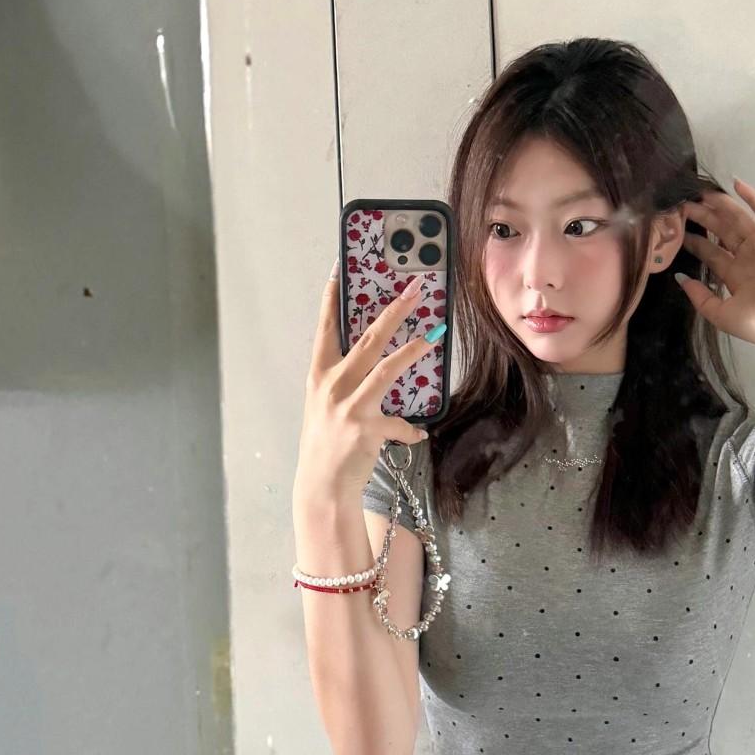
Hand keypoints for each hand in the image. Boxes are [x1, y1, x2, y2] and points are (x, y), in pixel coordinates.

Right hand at [296, 262, 432, 503]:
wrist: (321, 484)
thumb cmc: (325, 442)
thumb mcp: (325, 404)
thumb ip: (344, 379)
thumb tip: (373, 357)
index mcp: (319, 374)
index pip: (325, 328)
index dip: (332, 300)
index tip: (339, 270)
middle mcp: (332, 385)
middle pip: (367, 339)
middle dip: (394, 311)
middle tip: (415, 290)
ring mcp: (348, 406)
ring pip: (386, 369)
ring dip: (413, 350)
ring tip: (434, 335)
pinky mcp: (365, 429)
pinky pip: (399, 424)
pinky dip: (411, 429)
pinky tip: (418, 434)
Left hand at [676, 177, 754, 350]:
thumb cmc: (752, 321)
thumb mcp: (717, 312)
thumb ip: (698, 295)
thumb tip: (680, 278)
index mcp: (735, 276)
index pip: (711, 253)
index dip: (694, 241)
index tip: (677, 230)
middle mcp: (746, 258)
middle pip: (721, 232)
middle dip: (704, 218)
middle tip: (685, 205)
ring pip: (737, 219)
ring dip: (721, 205)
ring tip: (702, 193)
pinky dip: (751, 197)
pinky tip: (736, 183)